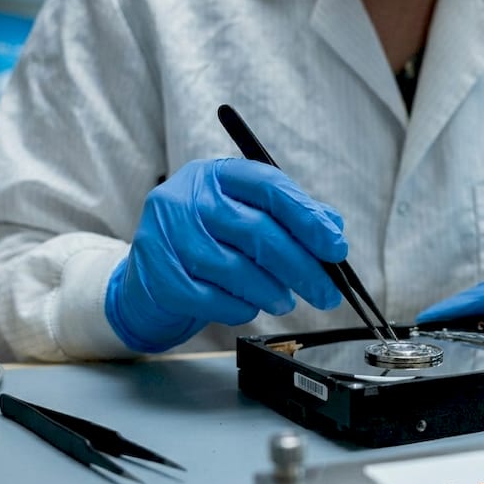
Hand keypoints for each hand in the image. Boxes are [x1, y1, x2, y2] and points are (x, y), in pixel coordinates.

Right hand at [106, 158, 346, 351]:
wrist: (147, 278)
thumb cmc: (206, 242)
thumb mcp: (244, 216)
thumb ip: (289, 216)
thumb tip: (333, 228)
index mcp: (216, 174)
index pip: (270, 187)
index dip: (308, 219)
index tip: (336, 249)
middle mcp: (187, 197)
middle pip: (257, 231)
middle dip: (301, 267)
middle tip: (326, 293)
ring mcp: (167, 236)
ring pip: (235, 268)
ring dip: (271, 291)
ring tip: (285, 302)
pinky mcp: (158, 276)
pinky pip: (212, 298)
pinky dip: (240, 308)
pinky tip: (249, 308)